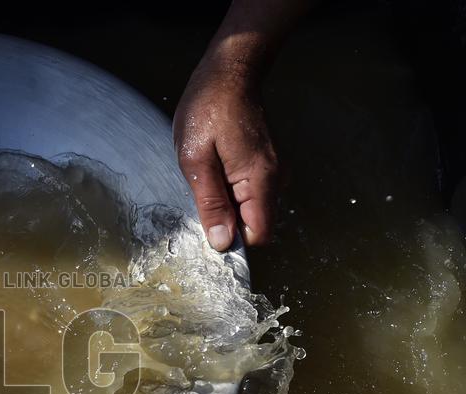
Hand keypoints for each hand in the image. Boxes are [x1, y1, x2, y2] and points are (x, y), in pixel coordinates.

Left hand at [173, 59, 278, 250]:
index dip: (232, 240)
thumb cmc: (208, 108)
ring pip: (250, 209)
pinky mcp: (266, 165)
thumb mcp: (196, 159)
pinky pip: (249, 193)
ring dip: (225, 203)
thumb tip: (223, 243)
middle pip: (254, 224)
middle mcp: (276, 179)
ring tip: (205, 175)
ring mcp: (273, 172)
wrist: (230, 72)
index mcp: (260, 180)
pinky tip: (213, 169)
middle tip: (199, 193)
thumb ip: (211, 203)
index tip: (206, 227)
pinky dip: (229, 190)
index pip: (258, 234)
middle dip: (226, 221)